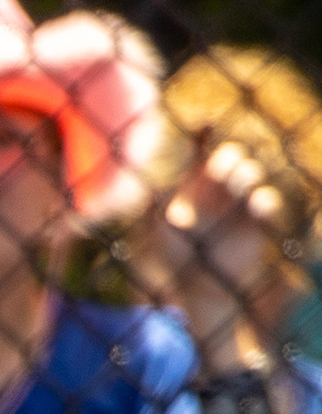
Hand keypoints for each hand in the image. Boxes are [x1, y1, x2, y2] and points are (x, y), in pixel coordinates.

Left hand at [137, 139, 292, 347]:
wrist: (199, 289)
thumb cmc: (176, 260)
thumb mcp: (161, 231)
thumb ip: (155, 209)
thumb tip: (146, 191)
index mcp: (195, 185)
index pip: (203, 151)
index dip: (204, 135)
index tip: (204, 124)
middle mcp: (219, 190)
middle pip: (231, 158)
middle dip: (228, 160)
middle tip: (221, 172)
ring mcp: (239, 204)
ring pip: (251, 174)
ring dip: (246, 176)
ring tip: (239, 187)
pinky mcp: (256, 223)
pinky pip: (268, 204)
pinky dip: (264, 202)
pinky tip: (256, 206)